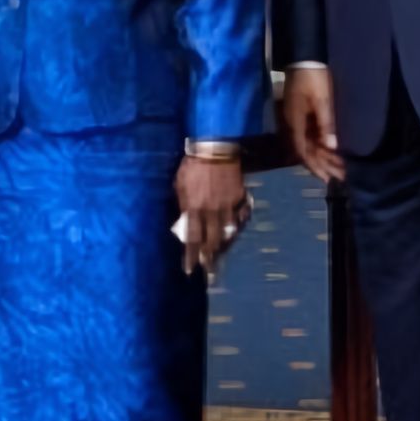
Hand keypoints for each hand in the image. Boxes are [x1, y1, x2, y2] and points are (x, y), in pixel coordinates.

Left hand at [175, 156, 247, 278]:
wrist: (214, 147)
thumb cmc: (192, 165)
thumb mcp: (179, 183)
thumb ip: (182, 204)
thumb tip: (182, 221)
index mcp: (194, 207)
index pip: (192, 238)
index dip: (191, 256)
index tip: (190, 270)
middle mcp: (211, 210)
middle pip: (212, 240)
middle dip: (210, 258)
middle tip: (210, 273)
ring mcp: (228, 205)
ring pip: (227, 232)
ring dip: (223, 247)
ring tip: (220, 258)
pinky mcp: (239, 198)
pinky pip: (240, 218)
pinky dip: (237, 228)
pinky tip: (234, 234)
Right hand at [282, 68, 344, 182]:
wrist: (305, 55)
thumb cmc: (314, 76)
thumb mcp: (322, 99)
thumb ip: (326, 123)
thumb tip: (332, 146)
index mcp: (295, 121)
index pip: (303, 151)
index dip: (315, 166)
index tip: (328, 179)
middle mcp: (293, 123)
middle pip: (306, 151)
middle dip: (323, 165)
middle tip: (340, 178)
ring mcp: (297, 119)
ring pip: (309, 145)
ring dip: (323, 157)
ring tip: (339, 169)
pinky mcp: (302, 113)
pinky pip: (311, 135)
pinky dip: (321, 146)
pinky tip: (331, 151)